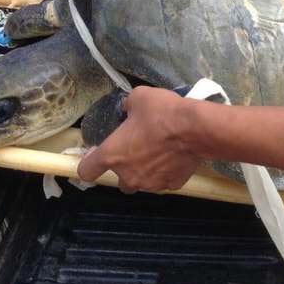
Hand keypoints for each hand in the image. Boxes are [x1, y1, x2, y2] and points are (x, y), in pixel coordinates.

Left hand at [77, 86, 202, 193]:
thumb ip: (127, 106)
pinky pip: (164, 180)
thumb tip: (129, 110)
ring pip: (142, 182)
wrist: (197, 129)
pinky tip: (175, 157)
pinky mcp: (172, 185)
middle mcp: (129, 175)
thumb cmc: (162, 113)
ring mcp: (151, 184)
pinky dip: (166, 171)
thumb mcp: (139, 97)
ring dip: (146, 171)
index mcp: (112, 155)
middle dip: (126, 168)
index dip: (89, 163)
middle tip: (138, 149)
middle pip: (119, 181)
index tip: (97, 155)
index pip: (86, 171)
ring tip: (159, 151)